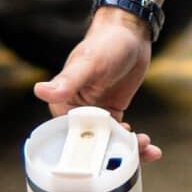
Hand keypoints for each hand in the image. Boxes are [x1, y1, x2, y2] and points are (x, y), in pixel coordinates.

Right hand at [33, 14, 162, 161]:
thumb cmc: (104, 43)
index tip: (105, 159)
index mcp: (62, 104)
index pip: (70, 137)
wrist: (130, 32)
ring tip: (148, 149)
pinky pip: (121, 135)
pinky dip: (134, 143)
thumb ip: (68, 81)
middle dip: (111, 155)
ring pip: (108, 143)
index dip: (87, 151)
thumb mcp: (88, 63)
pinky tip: (151, 148)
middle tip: (134, 156)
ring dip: (127, 152)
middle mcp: (76, 113)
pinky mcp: (112, 113)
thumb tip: (40, 90)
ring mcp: (96, 115)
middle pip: (91, 144)